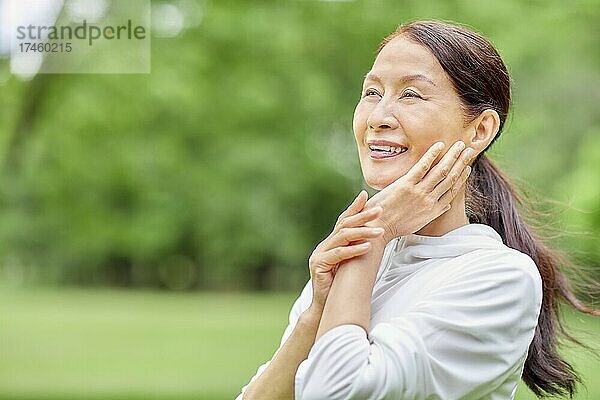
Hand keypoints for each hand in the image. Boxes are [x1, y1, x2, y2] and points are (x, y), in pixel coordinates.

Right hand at [308, 190, 383, 309]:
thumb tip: (372, 236)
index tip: (366, 195)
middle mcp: (323, 246)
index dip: (354, 207)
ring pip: (342, 237)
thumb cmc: (341, 287)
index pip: (343, 221)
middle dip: (363, 216)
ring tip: (380, 231)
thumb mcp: (350, 264)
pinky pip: (338, 254)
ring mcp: (319, 255)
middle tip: (380, 209)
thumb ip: (355, 250)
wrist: (325, 308)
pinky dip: (354, 250)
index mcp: (330, 244)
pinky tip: (367, 247)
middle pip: (343, 225)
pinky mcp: (318, 265)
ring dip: (363, 232)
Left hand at [365, 140, 474, 241]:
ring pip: (441, 171)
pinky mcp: (406, 185)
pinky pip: (422, 167)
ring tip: (459, 145)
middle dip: (462, 163)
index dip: (462, 178)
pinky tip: (439, 145)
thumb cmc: (395, 225)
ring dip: (452, 156)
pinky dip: (432, 155)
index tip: (468, 167)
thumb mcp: (419, 223)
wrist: (379, 228)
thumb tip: (446, 206)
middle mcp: (430, 200)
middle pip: (450, 178)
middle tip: (470, 150)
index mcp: (433, 210)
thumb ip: (433, 213)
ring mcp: (419, 192)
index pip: (452, 191)